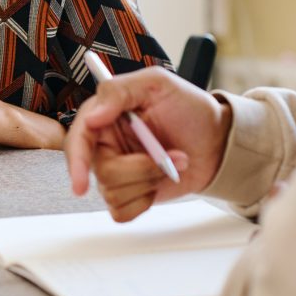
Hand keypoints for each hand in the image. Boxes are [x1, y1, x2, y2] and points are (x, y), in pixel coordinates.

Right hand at [64, 66, 231, 221]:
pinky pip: (122, 211)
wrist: (218, 139)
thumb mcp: (157, 84)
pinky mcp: (131, 193)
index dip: (76, 161)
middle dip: (140, 169)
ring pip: (113, 193)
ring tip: (174, 162)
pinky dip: (145, 201)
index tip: (80, 183)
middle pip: (101, 171)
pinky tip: (161, 181)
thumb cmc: (189, 108)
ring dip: (151, 180)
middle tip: (171, 155)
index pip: (78, 138)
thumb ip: (118, 92)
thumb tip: (92, 117)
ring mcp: (118, 170)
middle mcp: (106, 145)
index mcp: (105, 117)